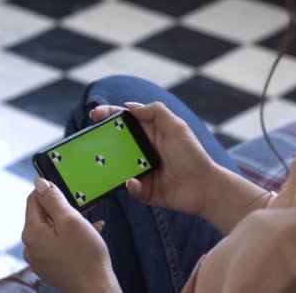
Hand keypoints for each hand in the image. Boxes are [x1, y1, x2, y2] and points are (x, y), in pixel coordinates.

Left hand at [22, 178, 120, 292]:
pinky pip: (58, 244)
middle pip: (44, 215)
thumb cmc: (85, 256)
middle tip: (84, 211)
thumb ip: (53, 200)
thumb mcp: (71, 220)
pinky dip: (72, 237)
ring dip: (71, 224)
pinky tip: (90, 237)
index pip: (34, 200)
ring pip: (53, 230)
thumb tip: (39, 183)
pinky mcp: (51, 266)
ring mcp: (40, 258)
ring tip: (90, 225)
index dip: (51, 192)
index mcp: (31, 233)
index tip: (69, 193)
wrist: (95, 288)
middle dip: (64, 210)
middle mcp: (31, 247)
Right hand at [90, 102, 216, 216]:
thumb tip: (130, 105)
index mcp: (151, 132)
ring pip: (117, 166)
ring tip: (103, 162)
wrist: (204, 187)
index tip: (94, 114)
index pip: (126, 121)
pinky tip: (133, 181)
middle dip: (102, 141)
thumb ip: (156, 112)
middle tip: (91, 140)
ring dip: (110, 165)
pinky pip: (129, 186)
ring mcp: (141, 170)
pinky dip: (129, 184)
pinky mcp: (144, 189)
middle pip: (116, 143)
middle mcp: (143, 150)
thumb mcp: (177, 127)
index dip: (109, 115)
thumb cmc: (192, 155)